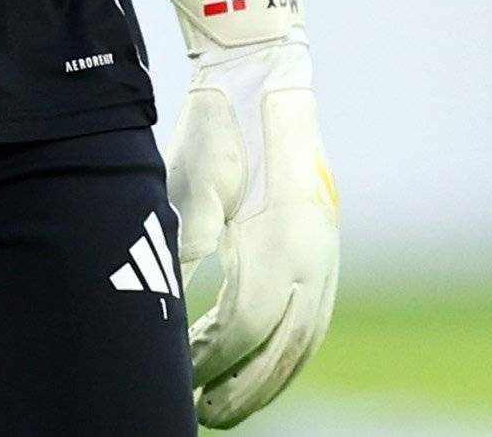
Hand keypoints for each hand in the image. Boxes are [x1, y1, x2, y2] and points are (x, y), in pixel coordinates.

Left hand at [164, 0, 337, 427]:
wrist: (267, 87)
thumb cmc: (218, 136)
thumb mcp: (189, 187)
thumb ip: (184, 248)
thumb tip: (165, 309)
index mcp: (277, 237)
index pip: (243, 326)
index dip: (209, 360)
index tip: (177, 375)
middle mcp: (310, 253)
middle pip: (280, 347)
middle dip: (242, 388)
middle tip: (203, 412)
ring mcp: (325, 253)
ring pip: (304, 340)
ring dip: (269, 380)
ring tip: (229, 406)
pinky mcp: (326, 251)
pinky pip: (316, 320)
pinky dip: (292, 355)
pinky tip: (266, 369)